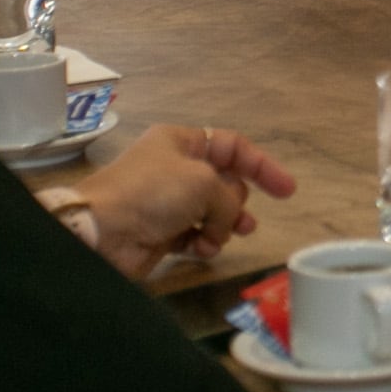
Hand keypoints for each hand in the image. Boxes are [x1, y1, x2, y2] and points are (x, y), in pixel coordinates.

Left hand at [70, 123, 298, 279]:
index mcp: (182, 142)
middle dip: (236, 203)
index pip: (232, 147)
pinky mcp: (161, 232)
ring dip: (222, 226)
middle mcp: (176, 169)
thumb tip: (227, 218)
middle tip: (239, 219)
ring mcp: (168, 203)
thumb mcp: (203, 183)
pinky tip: (201, 248)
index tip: (286, 190)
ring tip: (225, 236)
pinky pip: (195, 235)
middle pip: (224, 183)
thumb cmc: (153, 193)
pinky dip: (203, 242)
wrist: (104, 231)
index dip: (262, 166)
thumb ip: (230, 197)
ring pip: (213, 212)